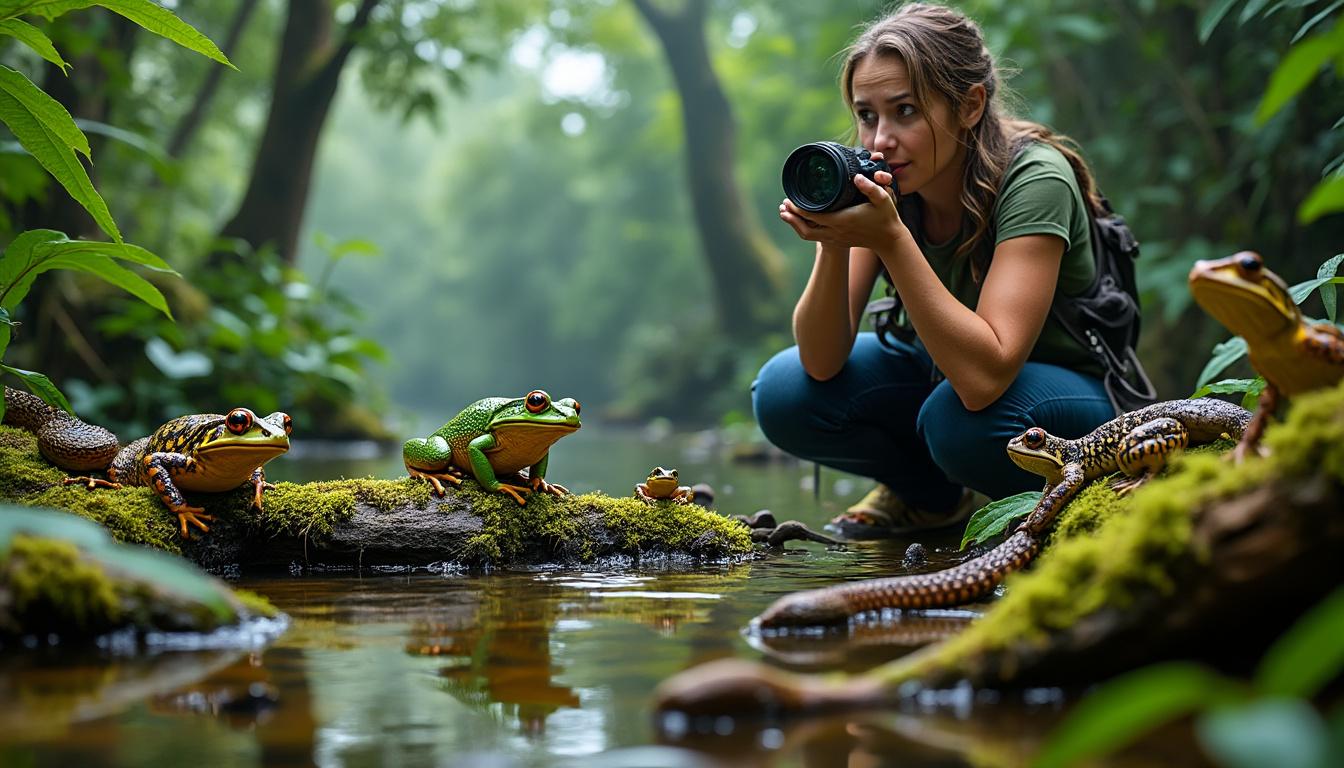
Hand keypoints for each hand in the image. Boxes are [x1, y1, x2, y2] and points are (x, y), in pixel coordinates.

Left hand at [778, 159, 903, 251]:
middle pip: (805, 229)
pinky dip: (805, 229)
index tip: (790, 199)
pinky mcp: (838, 242)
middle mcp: (836, 232)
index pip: (813, 216)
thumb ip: (870, 187)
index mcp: (842, 220)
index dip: (799, 209)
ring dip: (795, 225)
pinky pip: (815, 238)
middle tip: (783, 206)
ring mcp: (836, 239)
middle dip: (791, 218)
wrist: (889, 239)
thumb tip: (857, 176)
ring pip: (808, 235)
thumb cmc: (885, 217)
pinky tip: (801, 221)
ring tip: (786, 213)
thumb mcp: (882, 199)